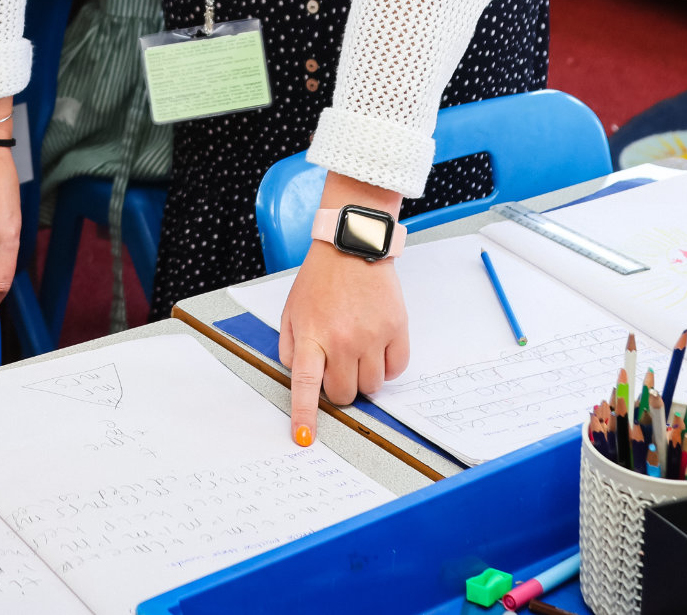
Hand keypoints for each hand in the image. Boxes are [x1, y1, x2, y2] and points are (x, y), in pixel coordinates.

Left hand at [279, 219, 410, 447]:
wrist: (353, 246)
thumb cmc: (321, 280)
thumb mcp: (292, 311)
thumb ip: (289, 347)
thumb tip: (299, 379)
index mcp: (311, 336)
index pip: (304, 385)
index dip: (305, 415)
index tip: (304, 438)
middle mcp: (341, 340)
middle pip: (343, 394)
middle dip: (339, 389)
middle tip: (338, 367)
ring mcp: (371, 336)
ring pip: (371, 387)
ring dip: (363, 378)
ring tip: (358, 351)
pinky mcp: (397, 329)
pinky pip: (396, 370)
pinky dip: (387, 367)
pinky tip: (377, 346)